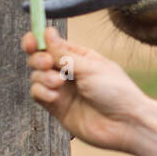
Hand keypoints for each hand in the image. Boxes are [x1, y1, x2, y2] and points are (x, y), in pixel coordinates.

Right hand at [21, 26, 146, 152]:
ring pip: (37, 77)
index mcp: (80, 58)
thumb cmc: (116, 92)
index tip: (31, 41)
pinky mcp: (57, 108)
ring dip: (42, 77)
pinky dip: (41, 92)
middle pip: (39, 59)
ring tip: (58, 83)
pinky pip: (38, 95)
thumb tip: (47, 31)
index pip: (51, 44)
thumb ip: (64, 53)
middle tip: (48, 63)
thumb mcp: (90, 67)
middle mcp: (69, 73)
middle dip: (38, 58)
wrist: (125, 124)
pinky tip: (54, 96)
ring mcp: (63, 91)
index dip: (37, 40)